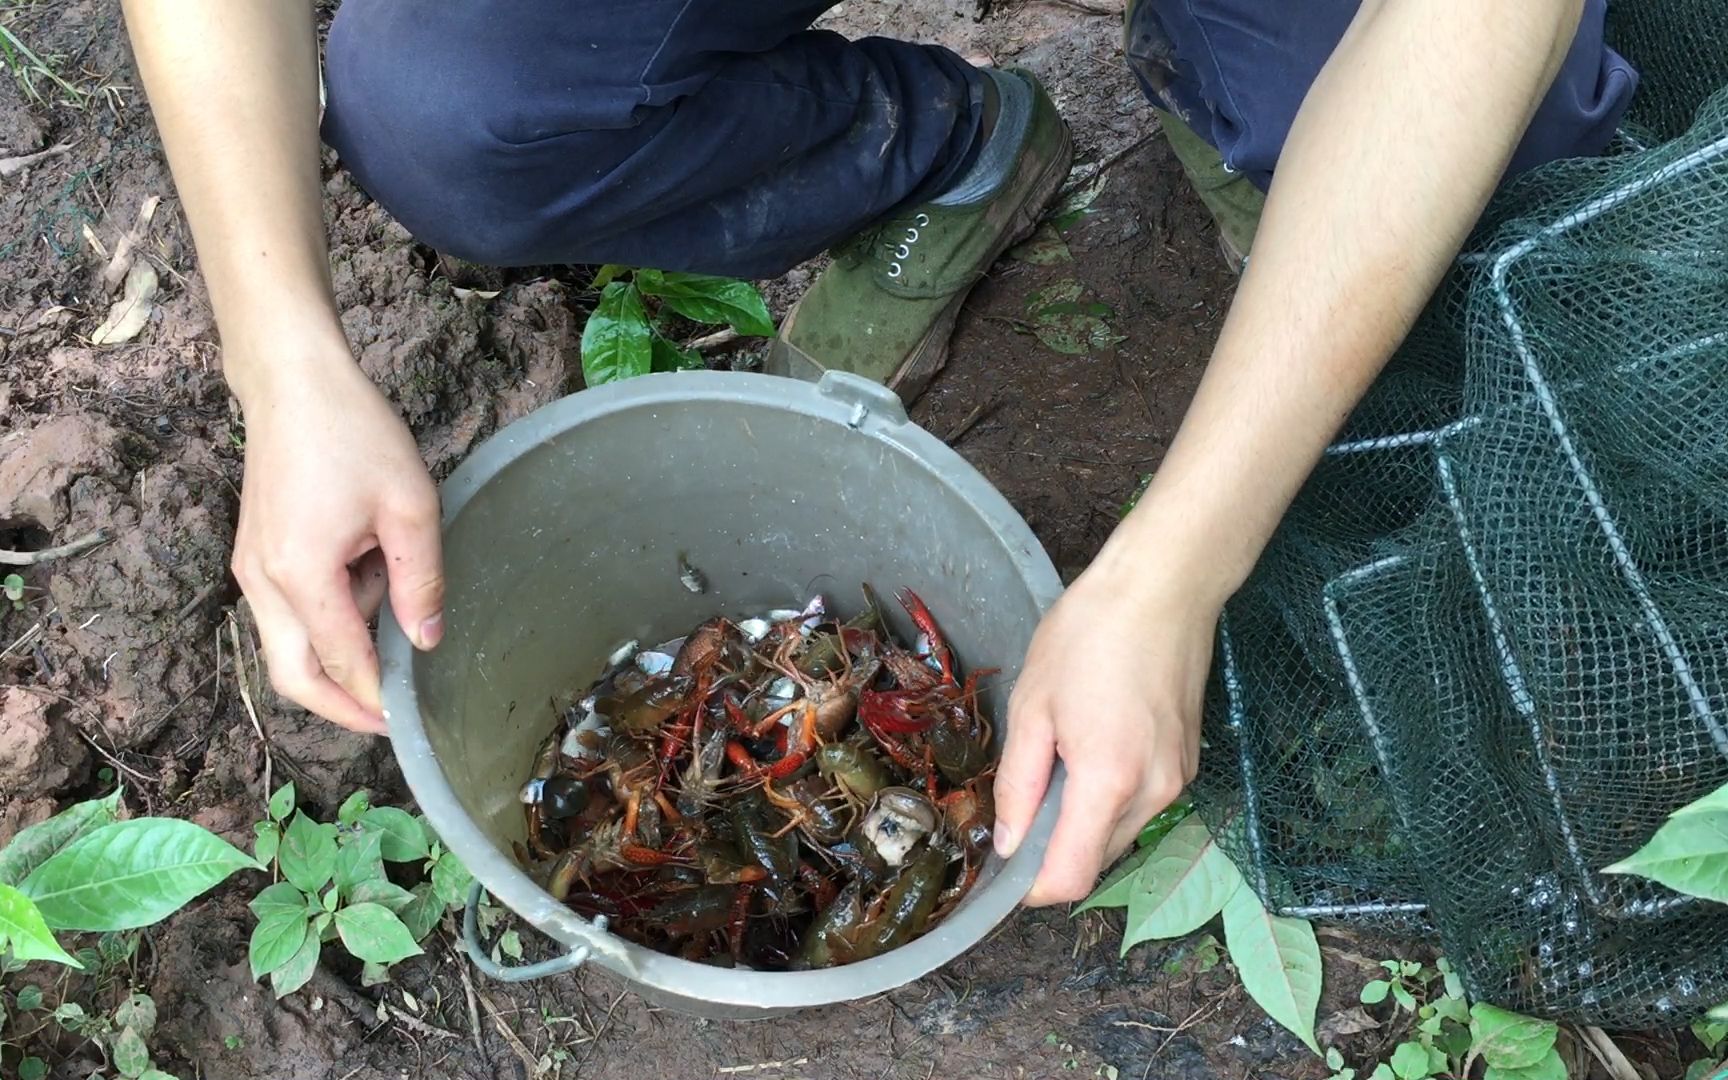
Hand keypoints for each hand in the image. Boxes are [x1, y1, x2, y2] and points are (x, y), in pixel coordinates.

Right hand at [229, 344, 443, 733]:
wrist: (294, 381)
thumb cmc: (353, 432)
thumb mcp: (410, 505)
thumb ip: (420, 580)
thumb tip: (426, 642)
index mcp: (300, 574)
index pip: (340, 662)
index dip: (376, 698)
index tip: (411, 720)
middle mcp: (262, 582)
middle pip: (293, 678)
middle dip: (342, 707)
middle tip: (391, 720)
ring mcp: (250, 570)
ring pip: (285, 650)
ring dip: (337, 657)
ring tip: (392, 612)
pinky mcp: (253, 556)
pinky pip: (285, 615)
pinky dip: (325, 624)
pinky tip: (368, 588)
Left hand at [993, 555, 1215, 904]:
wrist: (1164, 587)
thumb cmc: (1091, 633)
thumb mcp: (1033, 706)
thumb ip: (1018, 784)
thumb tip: (1010, 844)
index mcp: (1110, 781)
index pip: (1071, 878)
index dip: (1031, 887)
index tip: (1003, 867)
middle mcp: (1154, 793)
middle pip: (1096, 859)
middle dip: (1054, 848)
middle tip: (1021, 798)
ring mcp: (1178, 779)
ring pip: (1119, 833)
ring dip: (1082, 819)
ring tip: (1058, 758)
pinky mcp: (1189, 762)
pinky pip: (1141, 803)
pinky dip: (1110, 795)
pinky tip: (1091, 744)